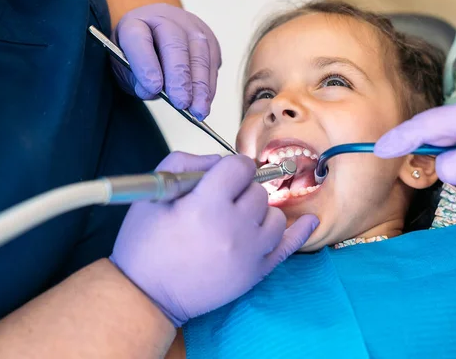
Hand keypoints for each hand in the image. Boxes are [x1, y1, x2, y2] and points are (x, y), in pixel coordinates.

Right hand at [109, 152, 318, 325]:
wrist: (147, 295)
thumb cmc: (145, 245)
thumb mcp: (153, 192)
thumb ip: (186, 163)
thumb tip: (218, 161)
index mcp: (207, 206)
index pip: (240, 167)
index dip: (230, 167)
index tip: (223, 176)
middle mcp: (234, 228)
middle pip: (257, 191)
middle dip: (241, 190)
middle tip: (219, 203)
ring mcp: (250, 253)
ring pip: (274, 214)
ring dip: (259, 211)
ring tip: (237, 220)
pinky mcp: (256, 272)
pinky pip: (288, 246)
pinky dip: (301, 231)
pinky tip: (310, 221)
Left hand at [111, 4, 221, 119]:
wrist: (156, 39)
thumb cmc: (138, 57)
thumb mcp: (124, 69)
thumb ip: (135, 80)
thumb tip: (153, 91)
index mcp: (135, 23)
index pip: (139, 38)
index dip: (146, 63)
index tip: (153, 88)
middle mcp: (164, 18)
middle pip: (175, 43)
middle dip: (179, 76)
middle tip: (181, 103)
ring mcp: (190, 26)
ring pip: (199, 53)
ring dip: (200, 85)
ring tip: (198, 110)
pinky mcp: (209, 39)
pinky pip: (212, 62)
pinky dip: (209, 86)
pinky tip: (204, 103)